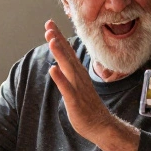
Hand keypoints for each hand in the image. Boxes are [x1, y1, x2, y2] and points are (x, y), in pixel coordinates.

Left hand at [44, 21, 123, 143]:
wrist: (101, 125)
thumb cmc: (87, 106)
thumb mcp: (76, 86)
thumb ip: (69, 74)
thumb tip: (59, 63)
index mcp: (78, 73)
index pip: (67, 52)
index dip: (59, 38)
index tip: (50, 25)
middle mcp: (79, 77)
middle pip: (67, 55)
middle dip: (58, 40)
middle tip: (49, 25)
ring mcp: (78, 88)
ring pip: (68, 68)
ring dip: (60, 54)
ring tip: (52, 40)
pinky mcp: (75, 100)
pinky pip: (67, 88)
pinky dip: (60, 78)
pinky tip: (53, 69)